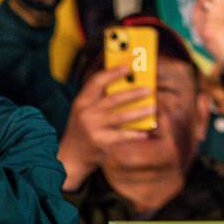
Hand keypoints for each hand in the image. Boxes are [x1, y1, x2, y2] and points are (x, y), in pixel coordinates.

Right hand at [57, 65, 153, 188]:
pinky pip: (122, 136)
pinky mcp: (100, 141)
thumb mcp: (84, 110)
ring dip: (139, 111)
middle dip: (133, 93)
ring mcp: (93, 127)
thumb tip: (126, 83)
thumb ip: (98, 98)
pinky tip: (146, 131)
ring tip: (153, 107)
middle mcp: (86, 113)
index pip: (97, 81)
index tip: (129, 66)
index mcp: (82, 101)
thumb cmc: (82, 129)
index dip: (113, 72)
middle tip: (149, 89)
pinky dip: (135, 133)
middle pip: (113, 98)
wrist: (70, 157)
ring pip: (121, 116)